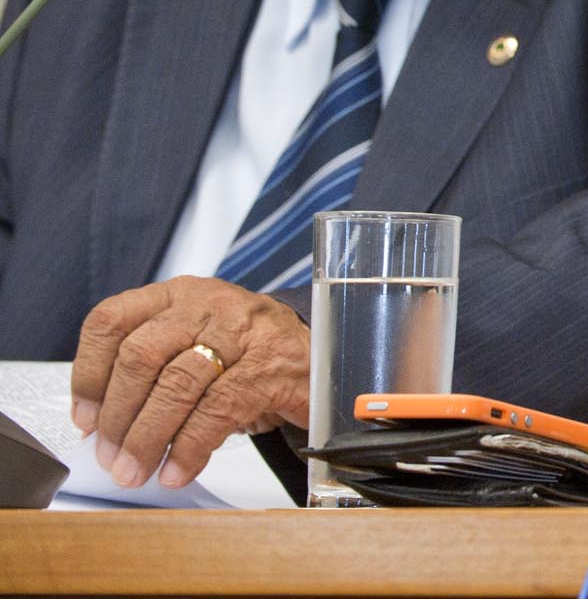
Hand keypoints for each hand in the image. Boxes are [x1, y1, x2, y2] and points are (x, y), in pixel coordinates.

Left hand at [70, 277, 309, 490]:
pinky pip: (217, 410)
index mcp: (177, 296)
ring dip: (148, 438)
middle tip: (111, 457)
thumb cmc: (247, 356)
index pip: (112, 320)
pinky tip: (178, 469)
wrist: (322, 358)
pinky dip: (190, 448)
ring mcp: (243, 331)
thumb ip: (149, 374)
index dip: (89, 373)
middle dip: (118, 416)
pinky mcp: (270, 366)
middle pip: (141, 355)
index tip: (86, 419)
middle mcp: (207, 304)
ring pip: (177, 384)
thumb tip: (100, 428)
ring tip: (137, 470)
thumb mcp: (194, 346)